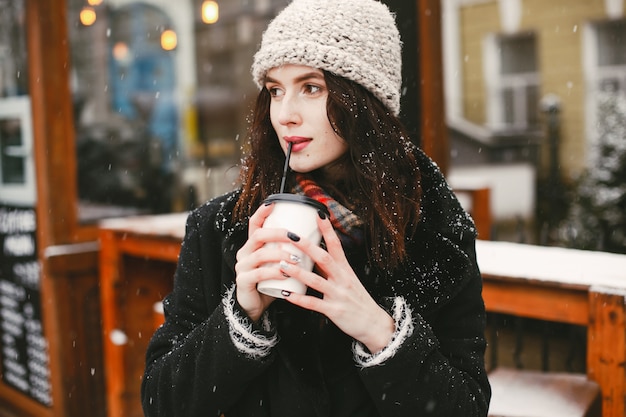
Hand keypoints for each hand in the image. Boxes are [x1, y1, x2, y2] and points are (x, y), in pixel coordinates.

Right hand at [234, 203, 299, 321]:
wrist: (256, 307)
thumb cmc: (272, 283)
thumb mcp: (280, 263)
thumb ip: (289, 250)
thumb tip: (315, 235)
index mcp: (253, 246)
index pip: (254, 224)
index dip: (262, 212)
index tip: (273, 203)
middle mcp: (244, 253)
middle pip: (258, 236)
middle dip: (278, 233)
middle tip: (296, 236)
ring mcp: (242, 267)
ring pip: (259, 255)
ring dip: (280, 255)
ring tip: (296, 258)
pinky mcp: (243, 282)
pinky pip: (258, 274)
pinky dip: (273, 273)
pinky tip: (284, 273)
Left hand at [279, 214, 394, 353]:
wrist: (374, 324)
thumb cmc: (357, 299)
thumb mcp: (347, 279)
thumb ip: (331, 267)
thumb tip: (313, 253)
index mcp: (345, 269)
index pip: (336, 245)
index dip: (327, 229)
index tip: (318, 213)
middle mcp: (343, 279)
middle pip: (324, 258)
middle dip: (307, 246)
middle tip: (290, 235)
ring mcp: (339, 294)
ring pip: (316, 280)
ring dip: (298, 272)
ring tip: (281, 264)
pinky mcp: (335, 311)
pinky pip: (314, 304)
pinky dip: (299, 299)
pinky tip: (286, 295)